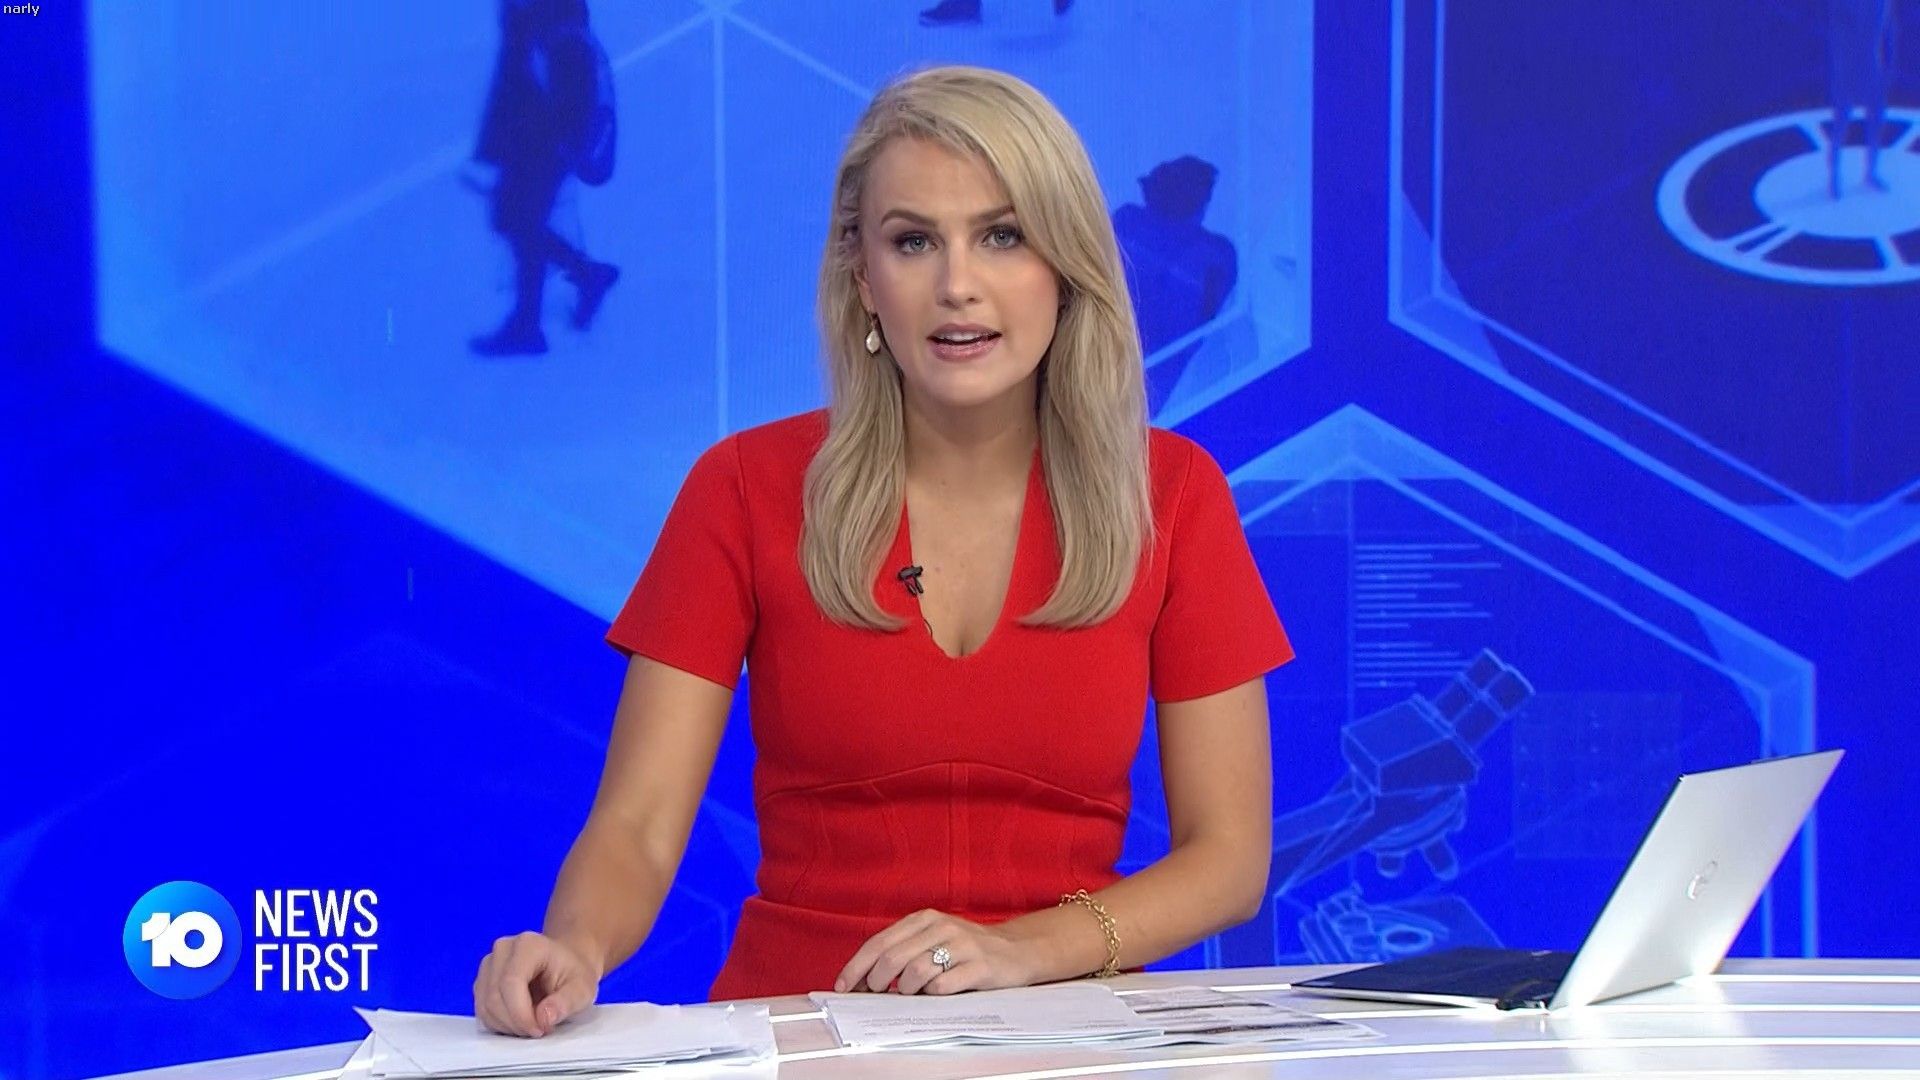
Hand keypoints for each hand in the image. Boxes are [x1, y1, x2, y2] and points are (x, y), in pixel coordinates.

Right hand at [473, 931, 600, 1036]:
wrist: (566, 963)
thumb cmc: (574, 973)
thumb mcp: (583, 989)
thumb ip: (566, 1003)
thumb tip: (544, 1018)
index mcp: (529, 945)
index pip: (511, 982)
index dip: (520, 1013)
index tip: (539, 1029)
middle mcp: (504, 949)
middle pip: (494, 996)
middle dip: (515, 1022)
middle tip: (539, 1030)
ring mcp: (490, 964)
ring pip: (485, 1005)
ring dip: (507, 1025)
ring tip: (532, 1024)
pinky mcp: (483, 980)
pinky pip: (482, 1009)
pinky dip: (499, 1023)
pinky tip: (519, 1021)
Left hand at [834, 909, 1033, 995]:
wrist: (1016, 950)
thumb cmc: (967, 948)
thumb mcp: (933, 938)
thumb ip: (904, 950)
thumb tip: (867, 978)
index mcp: (924, 919)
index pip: (880, 942)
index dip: (857, 966)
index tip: (843, 985)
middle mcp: (941, 927)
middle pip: (892, 958)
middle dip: (876, 981)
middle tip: (876, 994)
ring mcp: (961, 945)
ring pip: (915, 972)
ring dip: (905, 990)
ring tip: (911, 994)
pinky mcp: (979, 966)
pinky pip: (944, 985)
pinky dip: (932, 995)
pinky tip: (934, 994)